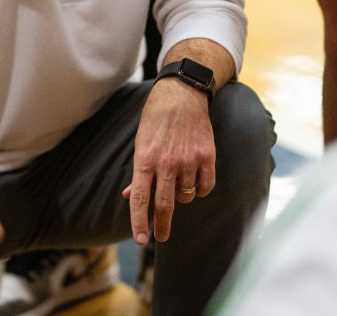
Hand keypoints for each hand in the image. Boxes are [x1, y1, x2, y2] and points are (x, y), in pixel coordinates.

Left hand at [122, 79, 214, 245]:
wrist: (182, 95)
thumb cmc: (156, 120)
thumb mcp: (141, 143)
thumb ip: (138, 172)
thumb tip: (129, 196)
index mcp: (145, 159)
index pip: (140, 198)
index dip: (140, 222)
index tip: (141, 240)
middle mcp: (166, 162)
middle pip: (164, 205)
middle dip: (162, 226)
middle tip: (161, 237)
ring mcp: (188, 160)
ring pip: (186, 196)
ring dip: (181, 196)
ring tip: (178, 179)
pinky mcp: (207, 157)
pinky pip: (205, 188)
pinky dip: (200, 190)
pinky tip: (195, 180)